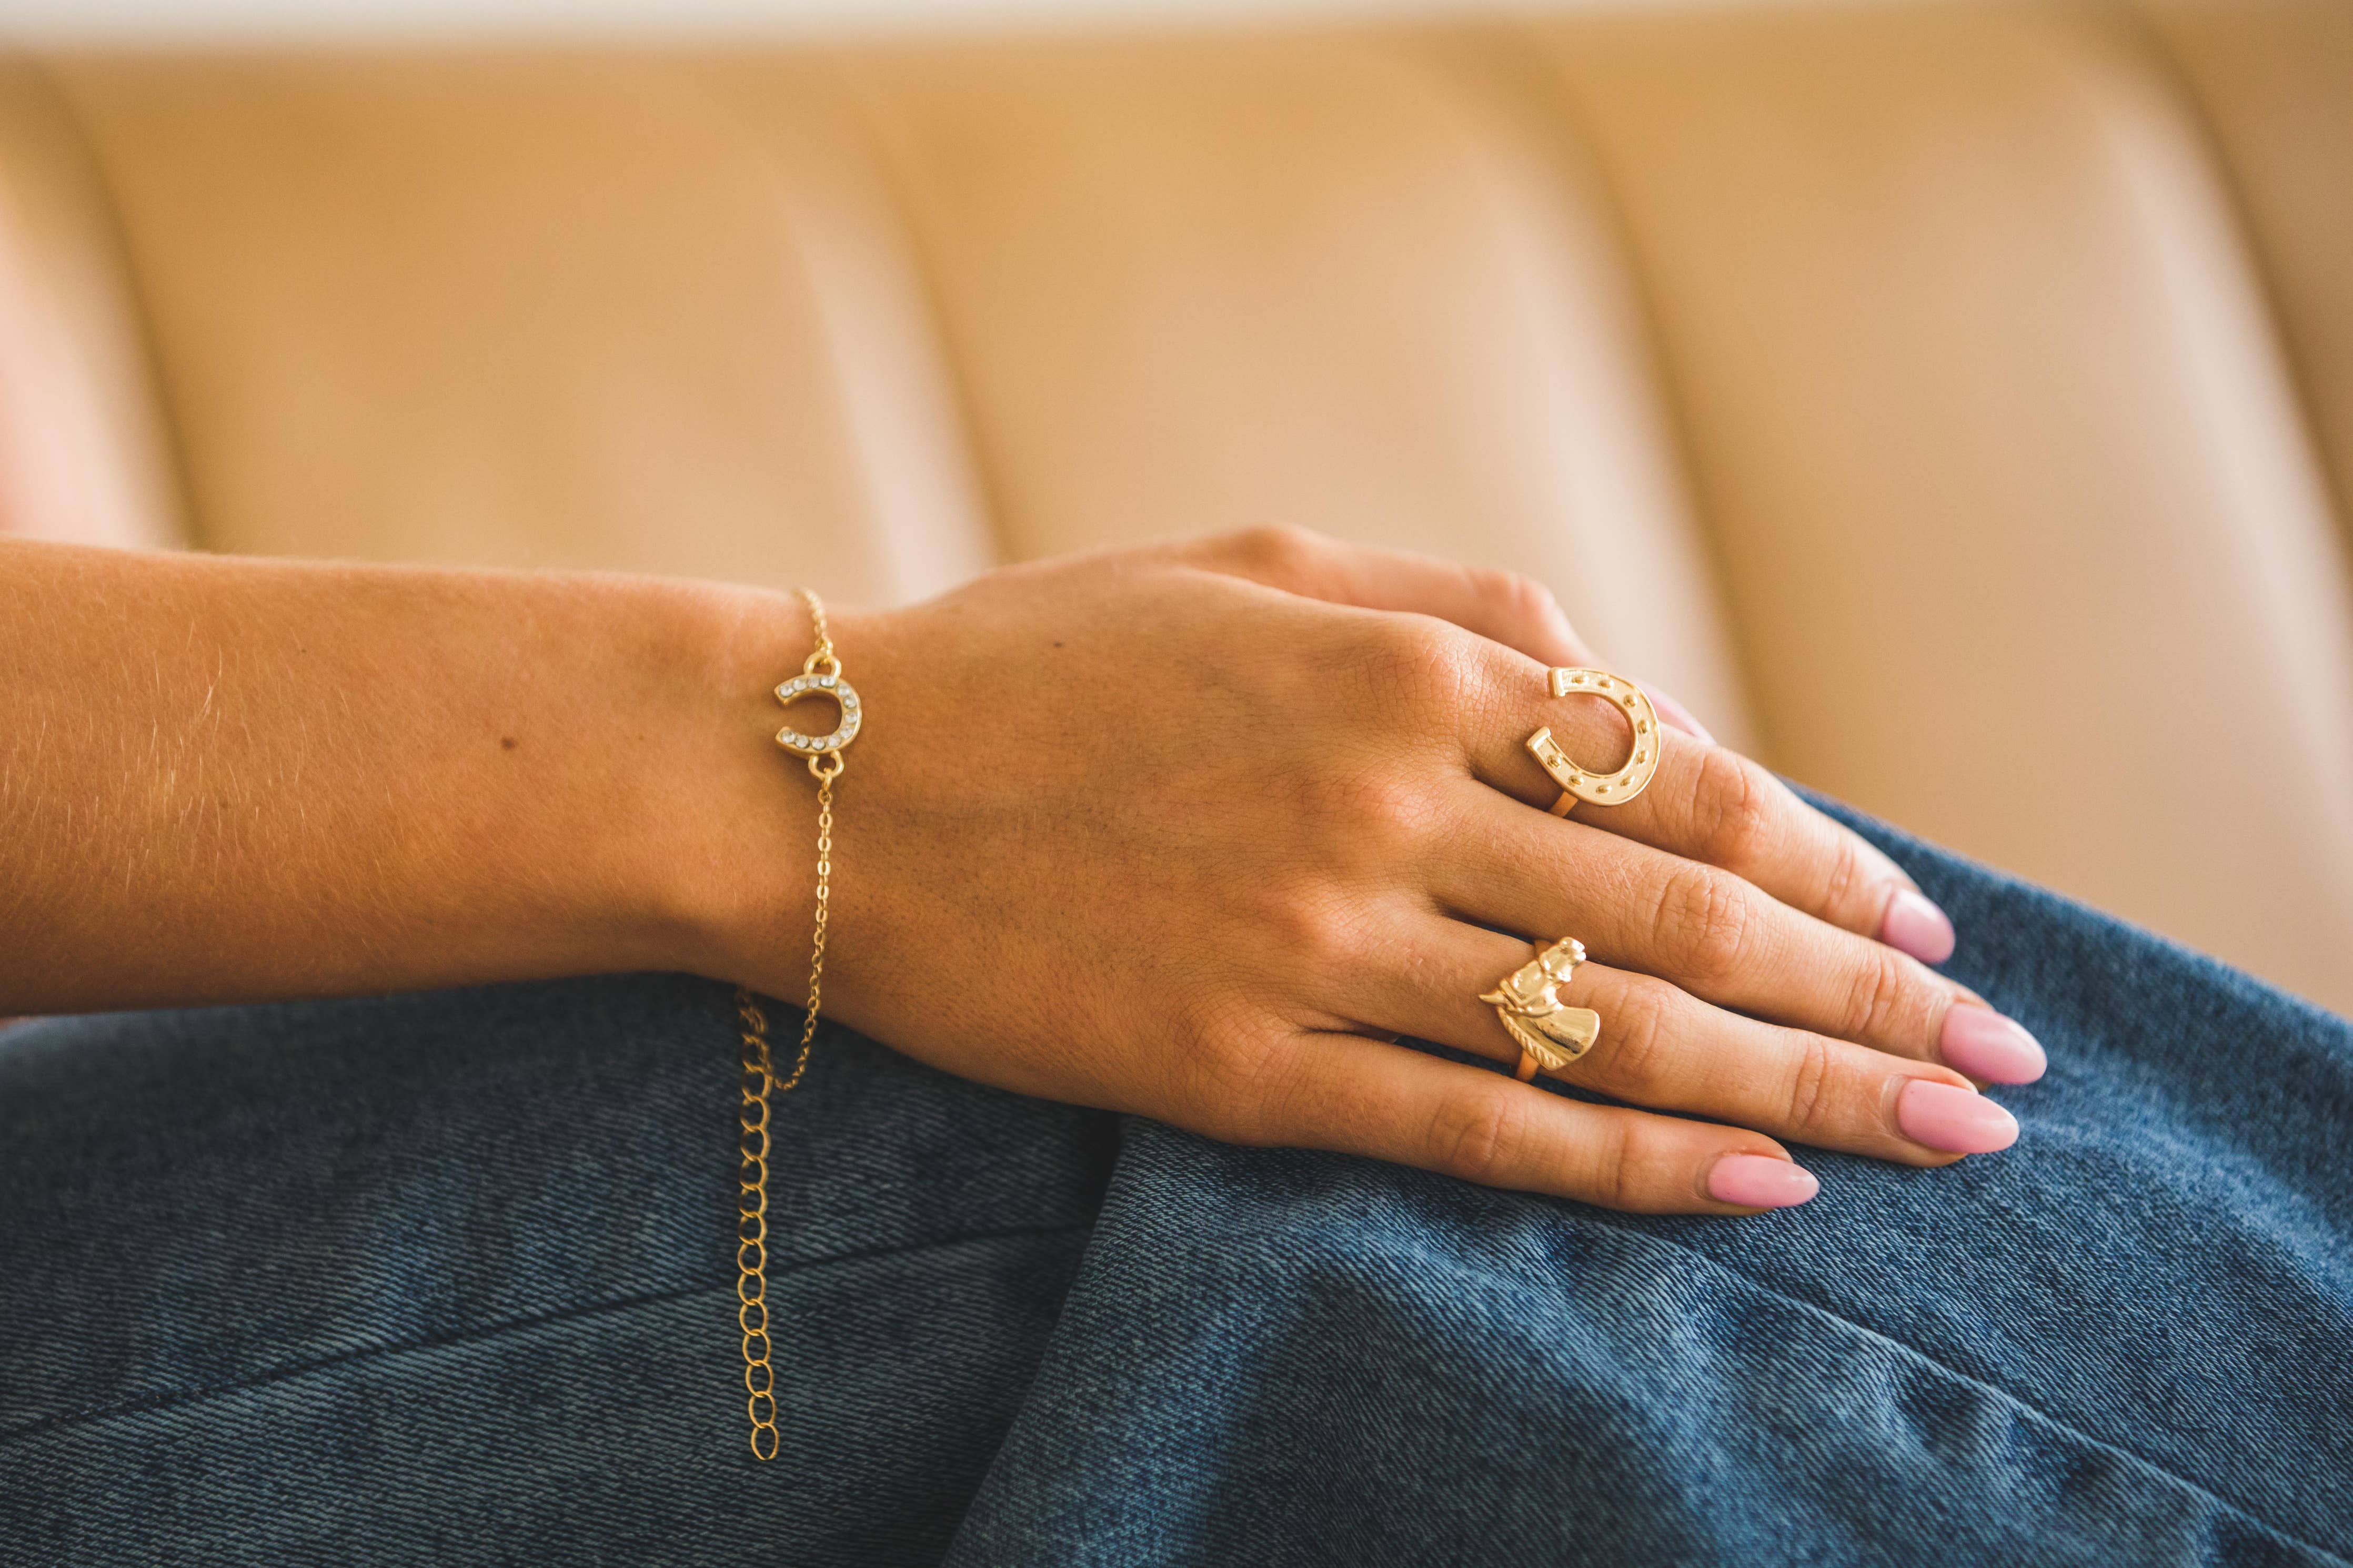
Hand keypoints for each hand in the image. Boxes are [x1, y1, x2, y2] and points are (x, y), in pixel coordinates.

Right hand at [703, 529, 2043, 1213]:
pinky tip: (1754, 1192)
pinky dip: (1627, 1171)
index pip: (1675, 781)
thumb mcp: (1261, 560)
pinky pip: (1472, 1136)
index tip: (1922, 924)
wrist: (822, 782)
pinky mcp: (1236, 1074)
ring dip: (1800, 1093)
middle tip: (1998, 1065)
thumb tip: (1634, 699)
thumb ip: (1463, 607)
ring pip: (1608, 1038)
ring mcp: (1310, 949)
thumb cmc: (1050, 656)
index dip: (1825, 861)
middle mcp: (1381, 807)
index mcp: (1398, 667)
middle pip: (1685, 922)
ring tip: (1934, 1141)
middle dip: (1867, 996)